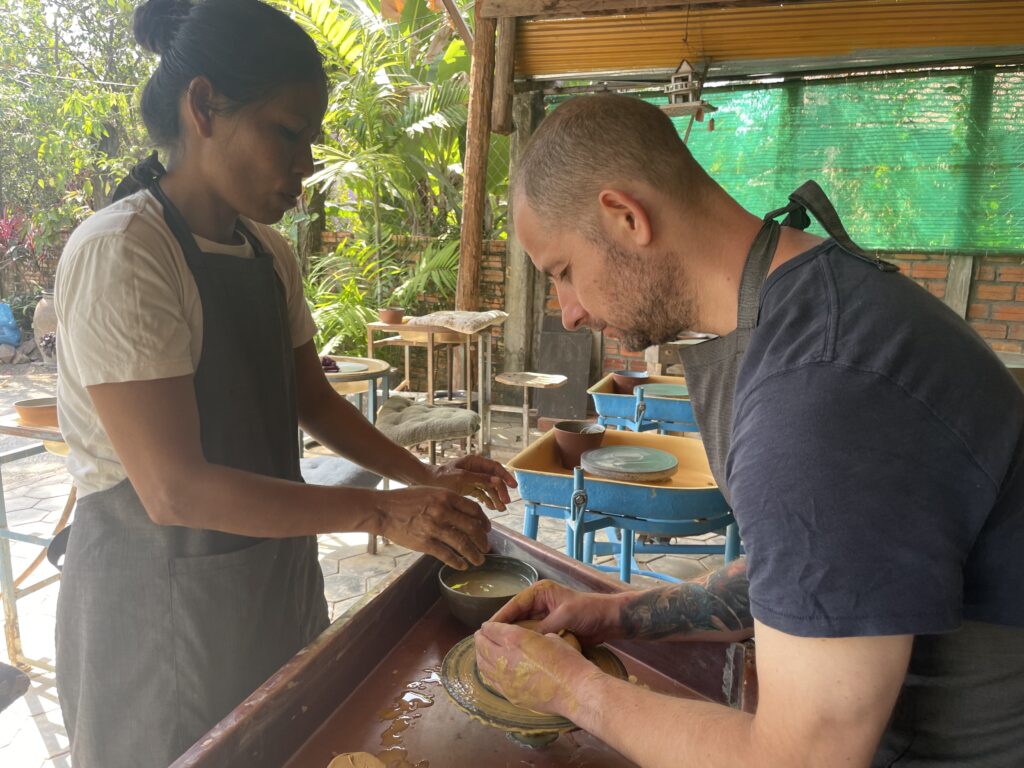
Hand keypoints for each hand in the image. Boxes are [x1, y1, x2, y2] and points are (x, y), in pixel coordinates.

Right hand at [372, 487, 490, 569]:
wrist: (383, 509)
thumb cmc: (405, 499)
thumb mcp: (430, 492)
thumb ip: (448, 500)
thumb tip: (466, 513)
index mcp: (446, 496)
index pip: (474, 510)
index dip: (484, 521)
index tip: (487, 529)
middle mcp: (443, 511)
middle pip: (473, 528)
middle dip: (482, 541)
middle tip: (486, 548)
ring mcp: (434, 528)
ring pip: (462, 544)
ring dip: (474, 554)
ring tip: (479, 561)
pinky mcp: (424, 543)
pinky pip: (446, 555)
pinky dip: (457, 562)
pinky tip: (462, 565)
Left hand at [425, 454, 517, 511]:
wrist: (426, 483)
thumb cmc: (442, 477)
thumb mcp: (462, 478)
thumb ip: (480, 479)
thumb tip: (498, 481)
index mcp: (475, 462)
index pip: (495, 468)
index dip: (506, 476)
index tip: (513, 487)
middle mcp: (475, 469)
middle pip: (493, 479)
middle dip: (500, 491)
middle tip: (505, 503)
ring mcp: (472, 479)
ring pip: (489, 488)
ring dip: (495, 497)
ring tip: (500, 509)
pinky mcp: (468, 487)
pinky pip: (482, 493)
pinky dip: (487, 500)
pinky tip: (491, 508)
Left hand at [474, 621, 602, 718]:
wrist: (573, 690)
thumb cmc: (567, 661)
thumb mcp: (551, 637)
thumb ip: (533, 637)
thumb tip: (530, 641)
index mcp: (515, 638)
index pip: (491, 629)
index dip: (488, 626)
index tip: (487, 626)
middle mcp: (504, 658)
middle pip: (482, 646)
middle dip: (479, 639)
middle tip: (480, 636)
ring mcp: (505, 679)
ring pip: (482, 664)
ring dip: (479, 655)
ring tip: (481, 651)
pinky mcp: (509, 694)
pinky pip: (491, 681)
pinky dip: (486, 672)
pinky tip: (489, 669)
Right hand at [488, 579, 624, 646]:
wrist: (610, 620)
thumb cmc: (589, 611)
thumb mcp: (565, 615)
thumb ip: (544, 627)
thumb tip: (522, 640)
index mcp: (539, 593)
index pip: (513, 605)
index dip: (499, 619)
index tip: (485, 631)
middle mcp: (538, 604)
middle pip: (514, 619)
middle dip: (503, 632)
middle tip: (486, 646)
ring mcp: (544, 618)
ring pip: (522, 631)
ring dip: (513, 641)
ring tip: (497, 654)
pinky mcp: (549, 631)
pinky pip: (533, 640)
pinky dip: (526, 647)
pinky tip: (516, 658)